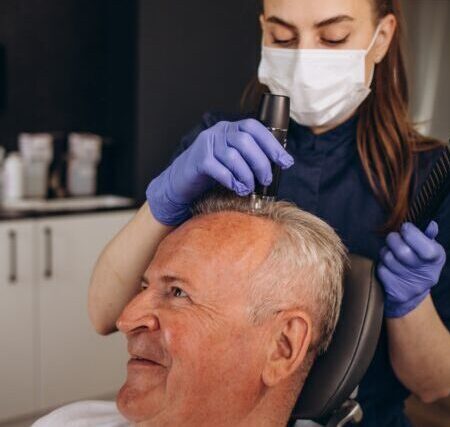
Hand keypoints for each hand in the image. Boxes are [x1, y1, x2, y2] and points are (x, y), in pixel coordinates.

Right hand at [146, 119, 293, 225]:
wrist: (181, 182)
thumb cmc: (212, 172)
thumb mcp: (233, 159)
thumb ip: (251, 156)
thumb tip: (280, 163)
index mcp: (231, 128)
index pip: (255, 128)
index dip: (272, 144)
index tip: (285, 162)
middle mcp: (219, 132)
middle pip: (245, 142)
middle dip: (261, 163)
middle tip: (265, 180)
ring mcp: (207, 144)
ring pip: (233, 156)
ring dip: (246, 175)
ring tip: (249, 188)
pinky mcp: (198, 160)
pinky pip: (219, 169)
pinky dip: (231, 180)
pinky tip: (236, 188)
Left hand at [377, 221, 445, 317]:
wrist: (413, 294)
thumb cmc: (419, 263)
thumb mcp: (428, 249)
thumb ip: (428, 236)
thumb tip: (431, 225)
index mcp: (436, 259)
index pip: (425, 247)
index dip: (411, 233)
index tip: (405, 229)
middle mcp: (426, 275)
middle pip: (402, 251)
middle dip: (393, 240)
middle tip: (393, 238)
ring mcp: (412, 286)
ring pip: (388, 259)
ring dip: (385, 252)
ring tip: (390, 253)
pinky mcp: (397, 294)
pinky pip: (381, 271)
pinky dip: (381, 266)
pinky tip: (387, 267)